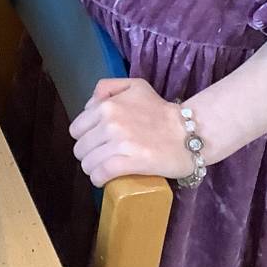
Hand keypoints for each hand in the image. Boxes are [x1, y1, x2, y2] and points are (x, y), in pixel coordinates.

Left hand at [68, 79, 195, 186]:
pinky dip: (99, 179)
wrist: (190, 133)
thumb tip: (89, 104)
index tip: (96, 143)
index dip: (85, 138)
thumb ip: (108, 87)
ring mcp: (120, 143)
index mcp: (107, 105)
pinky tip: (104, 180)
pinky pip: (101, 174)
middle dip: (89, 155)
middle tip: (102, 157)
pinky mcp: (131, 162)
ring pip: (88, 163)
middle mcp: (110, 122)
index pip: (76, 129)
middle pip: (80, 149)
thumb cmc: (161, 111)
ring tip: (105, 169)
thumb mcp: (135, 86)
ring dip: (93, 169)